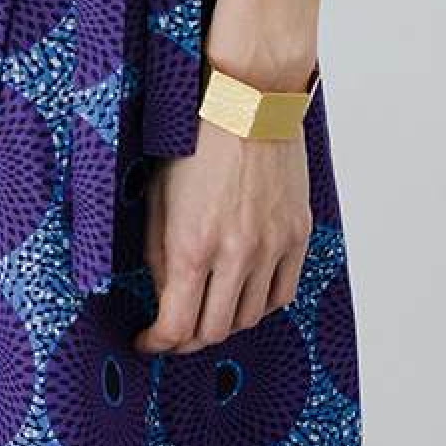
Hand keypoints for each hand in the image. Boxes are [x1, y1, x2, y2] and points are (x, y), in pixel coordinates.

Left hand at [133, 120, 311, 355]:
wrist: (248, 103)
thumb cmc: (194, 142)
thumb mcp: (157, 198)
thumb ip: (159, 255)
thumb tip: (164, 297)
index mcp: (192, 245)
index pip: (176, 326)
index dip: (158, 343)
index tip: (148, 342)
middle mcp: (235, 254)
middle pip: (214, 331)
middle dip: (187, 340)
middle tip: (173, 332)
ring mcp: (272, 246)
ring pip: (250, 317)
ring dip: (224, 323)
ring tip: (206, 310)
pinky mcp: (297, 235)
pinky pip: (282, 293)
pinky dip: (260, 304)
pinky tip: (242, 295)